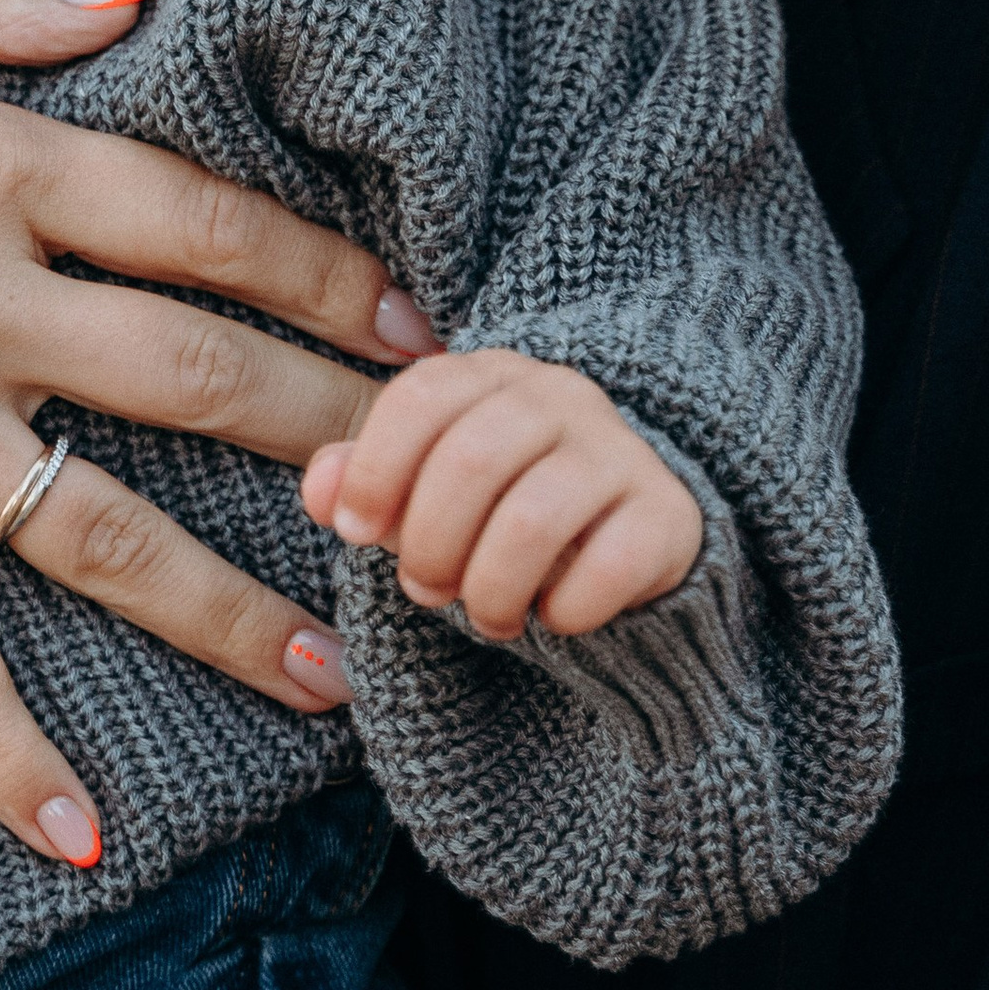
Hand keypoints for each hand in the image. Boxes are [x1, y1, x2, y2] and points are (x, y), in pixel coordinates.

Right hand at [0, 0, 436, 862]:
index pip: (198, 222)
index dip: (321, 273)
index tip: (414, 322)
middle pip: (196, 376)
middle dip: (334, 433)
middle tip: (437, 481)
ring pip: (112, 535)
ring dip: (235, 610)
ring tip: (342, 673)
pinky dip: (12, 755)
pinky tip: (86, 840)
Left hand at [302, 349, 701, 640]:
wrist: (626, 529)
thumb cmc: (500, 504)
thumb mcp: (424, 486)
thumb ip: (365, 480)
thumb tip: (320, 490)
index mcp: (491, 374)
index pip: (421, 397)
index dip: (375, 470)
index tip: (353, 531)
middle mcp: (560, 396)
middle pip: (471, 460)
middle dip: (430, 543)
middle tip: (425, 589)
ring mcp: (620, 451)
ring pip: (533, 519)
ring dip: (489, 588)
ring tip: (487, 614)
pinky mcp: (668, 515)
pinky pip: (608, 567)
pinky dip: (565, 610)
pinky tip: (553, 615)